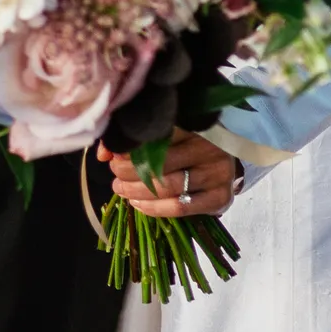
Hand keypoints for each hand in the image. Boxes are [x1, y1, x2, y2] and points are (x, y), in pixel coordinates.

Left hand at [98, 127, 237, 217]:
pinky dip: (155, 208)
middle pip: (160, 162)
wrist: (227, 161)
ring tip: (120, 188)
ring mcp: (217, 173)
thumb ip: (135, 138)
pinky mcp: (220, 197)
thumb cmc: (190, 142)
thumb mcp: (168, 132)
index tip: (113, 153)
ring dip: (137, 190)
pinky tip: (137, 204)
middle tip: (114, 173)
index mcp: (195, 123)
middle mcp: (209, 146)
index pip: (158, 134)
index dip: (131, 146)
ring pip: (168, 186)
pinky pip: (181, 207)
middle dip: (129, 170)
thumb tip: (103, 153)